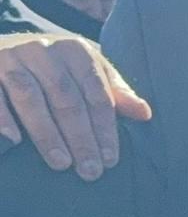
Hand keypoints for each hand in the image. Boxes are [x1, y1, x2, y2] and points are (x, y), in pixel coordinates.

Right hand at [0, 34, 150, 178]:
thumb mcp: (87, 71)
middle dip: (80, 137)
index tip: (110, 160)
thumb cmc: (55, 67)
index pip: (96, 95)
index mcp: (75, 51)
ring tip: (61, 164)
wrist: (2, 46)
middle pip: (67, 99)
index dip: (105, 128)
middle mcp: (43, 51)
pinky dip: (4, 119)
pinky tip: (15, 142)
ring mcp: (11, 58)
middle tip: (90, 171)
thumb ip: (114, 91)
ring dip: (47, 134)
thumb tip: (145, 114)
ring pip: (31, 98)